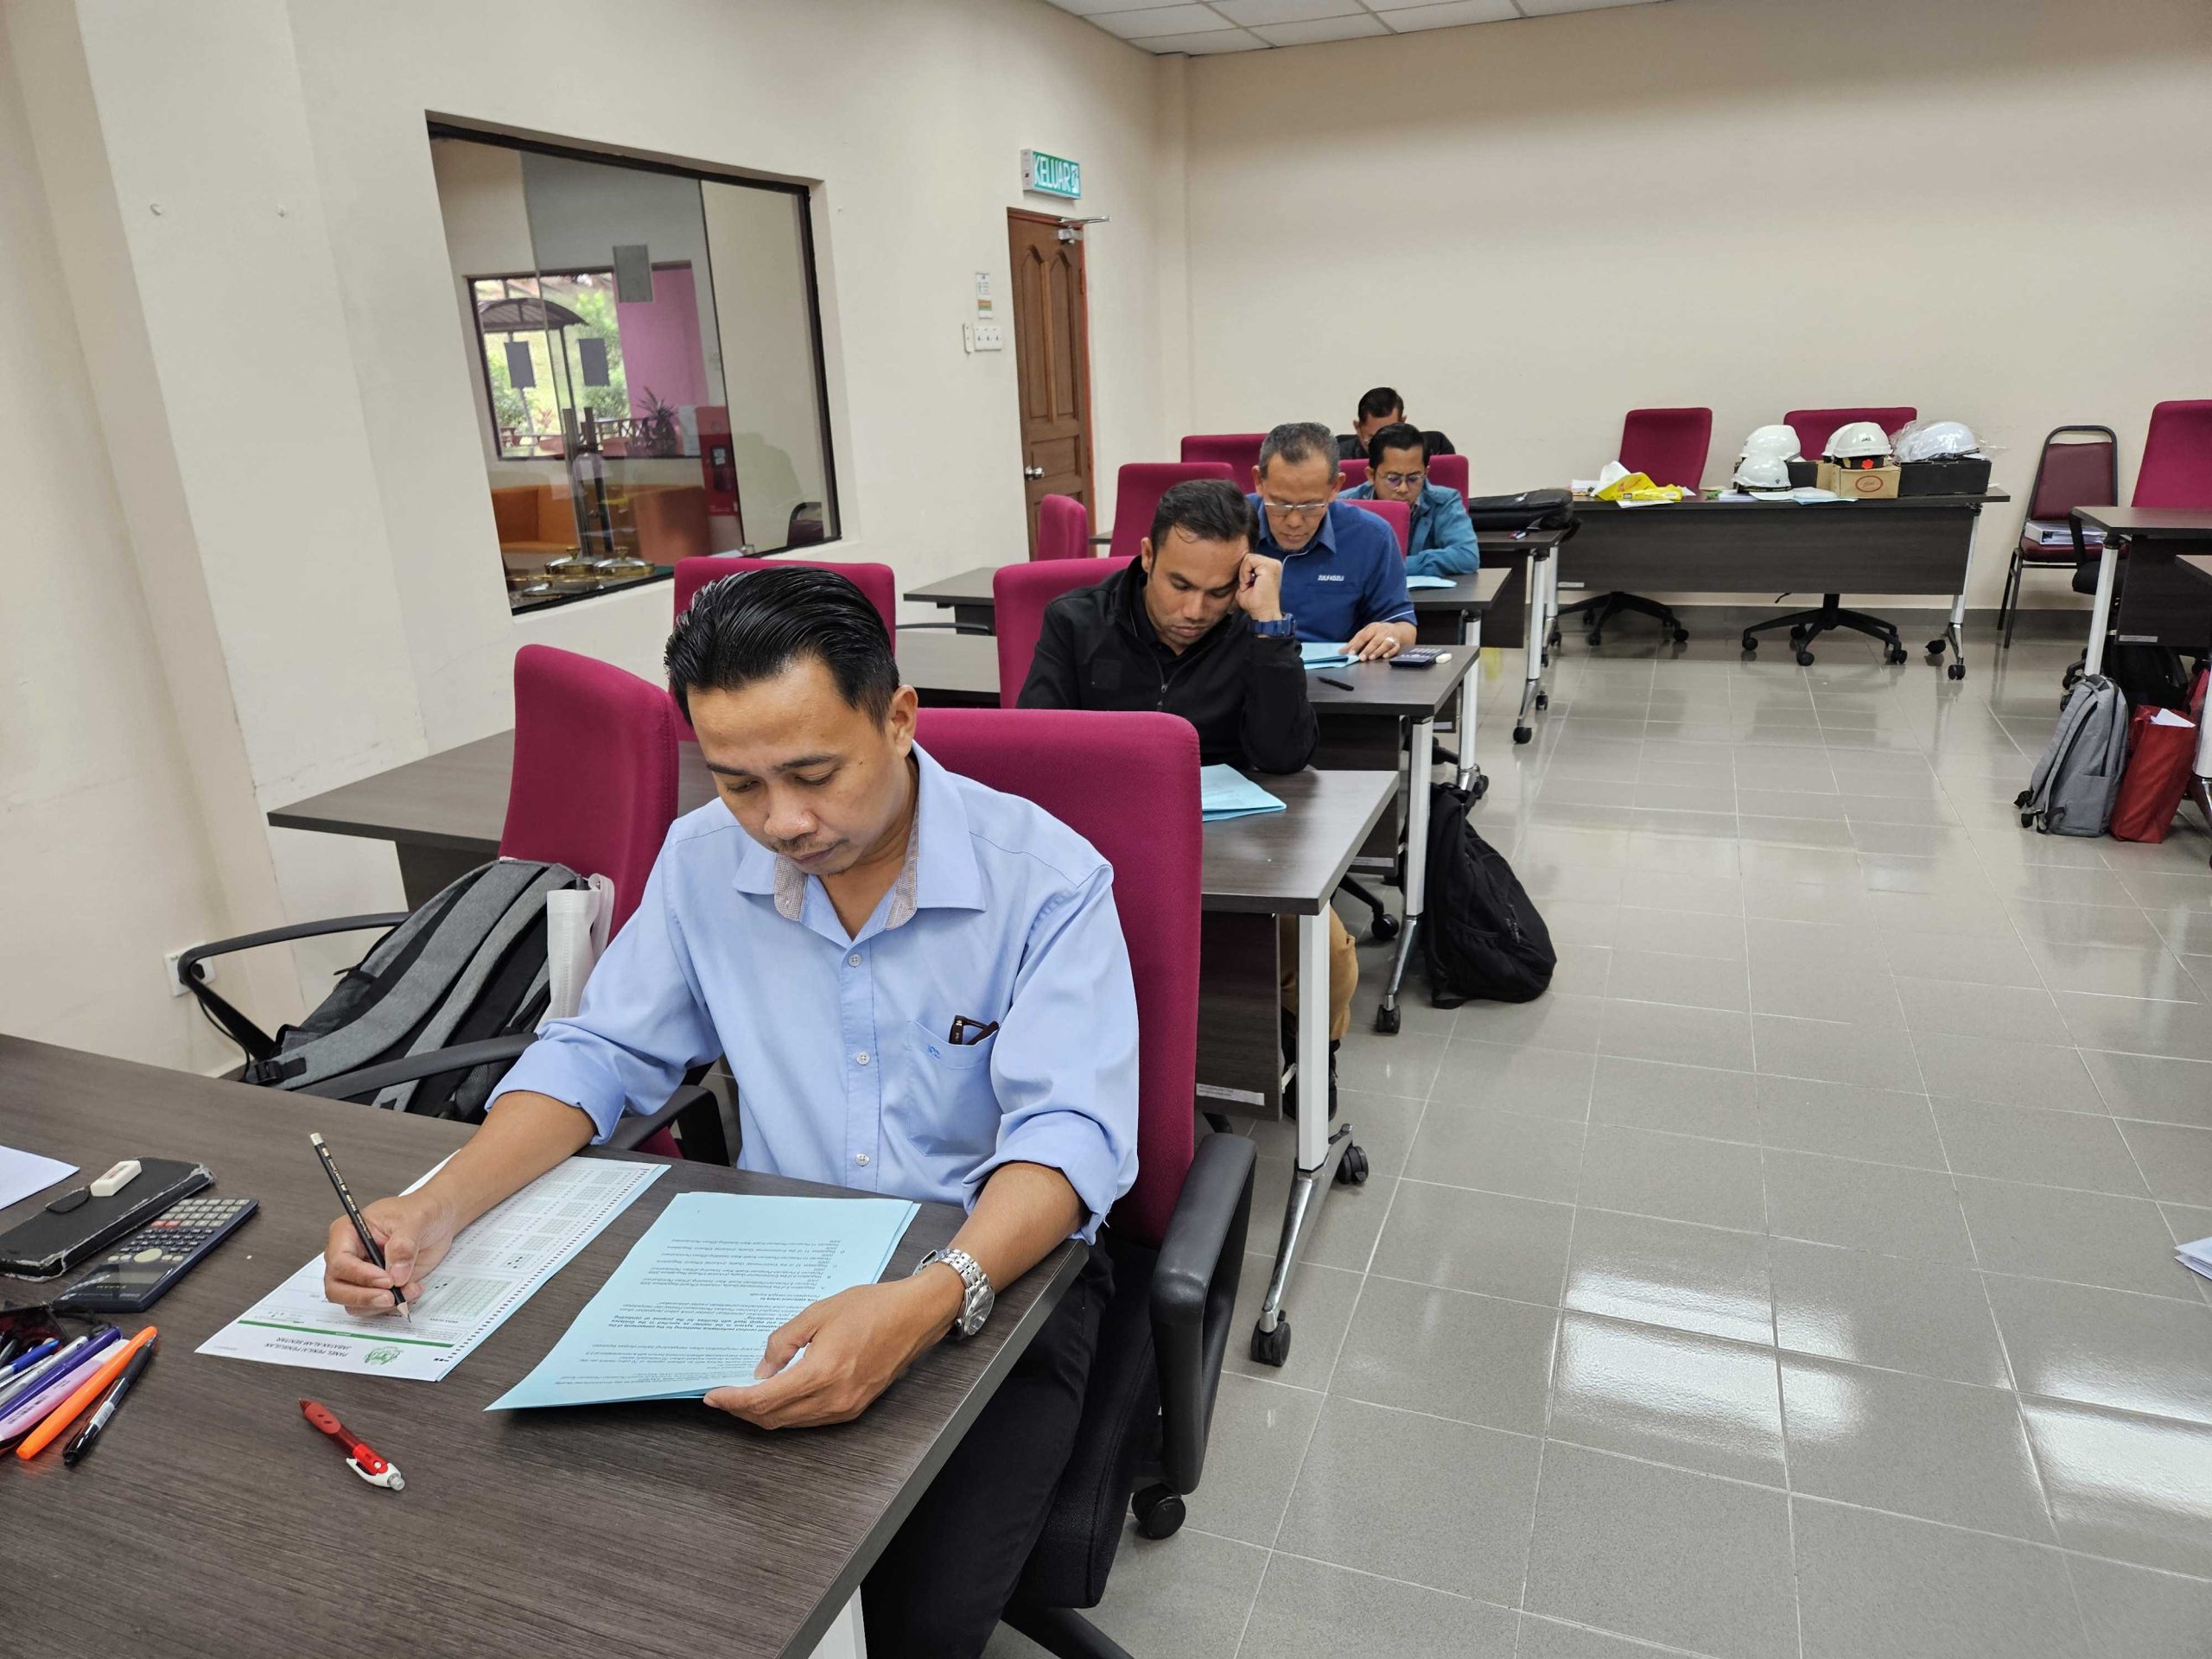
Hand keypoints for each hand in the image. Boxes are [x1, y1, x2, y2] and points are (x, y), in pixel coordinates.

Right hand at [322, 1191, 454, 1313]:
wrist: (436, 1219)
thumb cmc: (419, 1211)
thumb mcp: (415, 1220)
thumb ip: (403, 1245)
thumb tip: (396, 1274)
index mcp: (347, 1232)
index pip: (340, 1262)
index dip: (360, 1275)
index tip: (387, 1279)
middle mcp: (348, 1256)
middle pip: (336, 1288)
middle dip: (363, 1297)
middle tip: (390, 1297)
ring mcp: (360, 1274)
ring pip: (353, 1303)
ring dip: (381, 1304)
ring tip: (411, 1289)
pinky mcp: (375, 1287)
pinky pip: (372, 1307)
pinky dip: (391, 1306)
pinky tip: (412, 1290)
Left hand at [703, 1272, 961, 1429]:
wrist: (915, 1316)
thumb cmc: (872, 1307)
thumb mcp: (818, 1312)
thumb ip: (784, 1341)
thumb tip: (762, 1369)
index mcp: (822, 1372)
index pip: (765, 1399)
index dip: (734, 1401)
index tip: (713, 1396)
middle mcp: (834, 1398)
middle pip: (774, 1418)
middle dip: (743, 1410)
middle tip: (723, 1396)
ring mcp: (845, 1407)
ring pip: (791, 1423)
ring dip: (764, 1414)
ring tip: (744, 1396)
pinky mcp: (854, 1408)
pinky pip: (810, 1419)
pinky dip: (787, 1413)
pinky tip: (777, 1396)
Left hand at [1236, 550, 1284, 621]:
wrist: (1262, 613)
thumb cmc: (1254, 602)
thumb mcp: (1246, 583)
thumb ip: (1244, 571)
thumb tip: (1234, 562)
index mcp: (1270, 567)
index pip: (1251, 559)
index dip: (1244, 571)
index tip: (1247, 585)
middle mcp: (1274, 564)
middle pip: (1249, 556)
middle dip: (1243, 571)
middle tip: (1247, 586)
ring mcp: (1274, 564)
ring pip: (1248, 557)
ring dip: (1244, 573)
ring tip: (1248, 585)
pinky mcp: (1270, 567)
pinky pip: (1249, 560)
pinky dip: (1245, 573)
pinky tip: (1249, 583)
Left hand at [1347, 622, 1403, 661]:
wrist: (1396, 630)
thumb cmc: (1377, 632)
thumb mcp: (1366, 632)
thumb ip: (1354, 641)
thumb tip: (1342, 651)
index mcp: (1373, 628)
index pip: (1364, 636)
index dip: (1357, 645)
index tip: (1351, 653)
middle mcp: (1382, 632)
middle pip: (1374, 641)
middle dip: (1367, 649)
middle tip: (1361, 657)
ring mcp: (1391, 637)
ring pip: (1385, 644)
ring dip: (1378, 651)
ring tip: (1371, 658)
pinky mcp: (1397, 644)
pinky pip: (1395, 648)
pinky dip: (1390, 652)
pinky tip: (1385, 656)